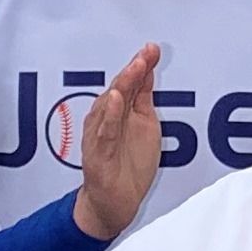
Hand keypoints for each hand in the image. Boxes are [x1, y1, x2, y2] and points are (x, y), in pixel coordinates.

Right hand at [71, 45, 163, 240]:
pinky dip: (110, 115)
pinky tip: (116, 100)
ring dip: (122, 85)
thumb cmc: (127, 165)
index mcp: (120, 112)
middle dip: (133, 70)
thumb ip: (143, 99)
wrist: (114, 202)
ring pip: (110, 106)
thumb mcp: (145, 125)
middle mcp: (108, 120)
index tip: (152, 48)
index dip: (141, 65)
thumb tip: (149, 71)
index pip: (131, 83)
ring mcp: (101, 136)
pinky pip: (105, 132)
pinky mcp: (99, 154)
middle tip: (145, 53)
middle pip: (120, 89)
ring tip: (134, 67)